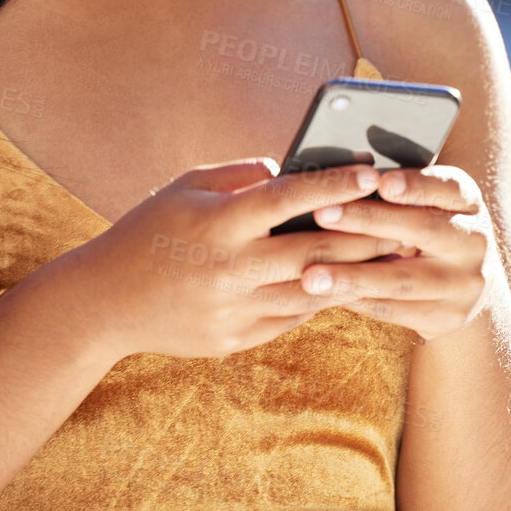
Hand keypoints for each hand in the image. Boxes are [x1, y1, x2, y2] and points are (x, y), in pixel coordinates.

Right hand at [70, 158, 413, 361]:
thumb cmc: (148, 230)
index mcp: (218, 224)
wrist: (104, 303)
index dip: (333, 182)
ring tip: (390, 255)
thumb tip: (292, 170)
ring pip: (310, 291)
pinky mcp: (234, 339)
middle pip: (313, 252)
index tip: (372, 170)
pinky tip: (345, 283)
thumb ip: (241, 175)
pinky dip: (320, 298)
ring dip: (353, 273)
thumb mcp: (186, 187)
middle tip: (406, 221)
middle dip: (364, 236)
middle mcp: (229, 269)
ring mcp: (233, 310)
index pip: (287, 198)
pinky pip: (291, 317)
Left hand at [302, 165, 494, 341]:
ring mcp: (464, 283)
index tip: (381, 182)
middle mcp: (473, 241)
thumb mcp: (430, 204)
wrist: (467, 287)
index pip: (447, 187)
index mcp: (467, 202)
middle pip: (421, 229)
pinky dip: (357, 301)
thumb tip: (338, 176)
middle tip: (322, 214)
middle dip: (368, 221)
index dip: (416, 185)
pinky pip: (394, 310)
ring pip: (402, 279)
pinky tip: (325, 296)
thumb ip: (397, 190)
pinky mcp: (447, 317)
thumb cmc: (429, 229)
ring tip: (311, 276)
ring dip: (353, 276)